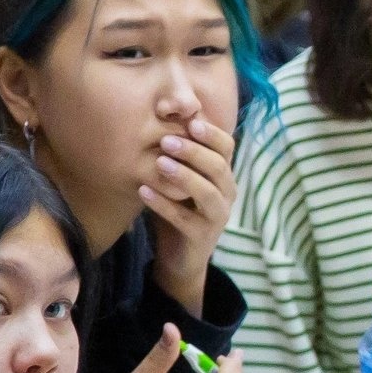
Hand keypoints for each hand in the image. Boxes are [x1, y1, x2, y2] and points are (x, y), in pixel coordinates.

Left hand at [141, 115, 238, 316]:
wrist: (180, 257)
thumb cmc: (178, 210)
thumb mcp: (180, 180)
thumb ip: (178, 156)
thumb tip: (163, 115)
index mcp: (224, 176)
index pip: (228, 148)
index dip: (212, 134)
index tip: (191, 121)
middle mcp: (227, 194)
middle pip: (219, 167)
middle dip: (194, 152)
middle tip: (167, 140)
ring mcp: (218, 217)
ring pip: (208, 193)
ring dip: (183, 176)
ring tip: (159, 163)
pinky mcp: (202, 237)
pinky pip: (184, 218)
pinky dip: (163, 204)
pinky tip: (144, 192)